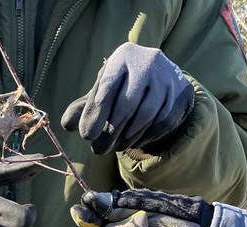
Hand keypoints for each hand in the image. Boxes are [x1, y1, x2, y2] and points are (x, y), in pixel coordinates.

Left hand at [61, 44, 194, 155]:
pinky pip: (161, 122)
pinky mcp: (179, 94)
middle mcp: (147, 61)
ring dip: (127, 137)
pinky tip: (133, 142)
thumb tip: (67, 124)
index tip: (87, 136)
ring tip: (115, 147)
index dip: (96, 112)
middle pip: (127, 103)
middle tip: (98, 150)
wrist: (158, 80)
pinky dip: (145, 136)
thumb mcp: (102, 92)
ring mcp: (166, 77)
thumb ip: (83, 108)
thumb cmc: (121, 88)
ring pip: (145, 115)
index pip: (107, 85)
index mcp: (123, 56)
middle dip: (110, 131)